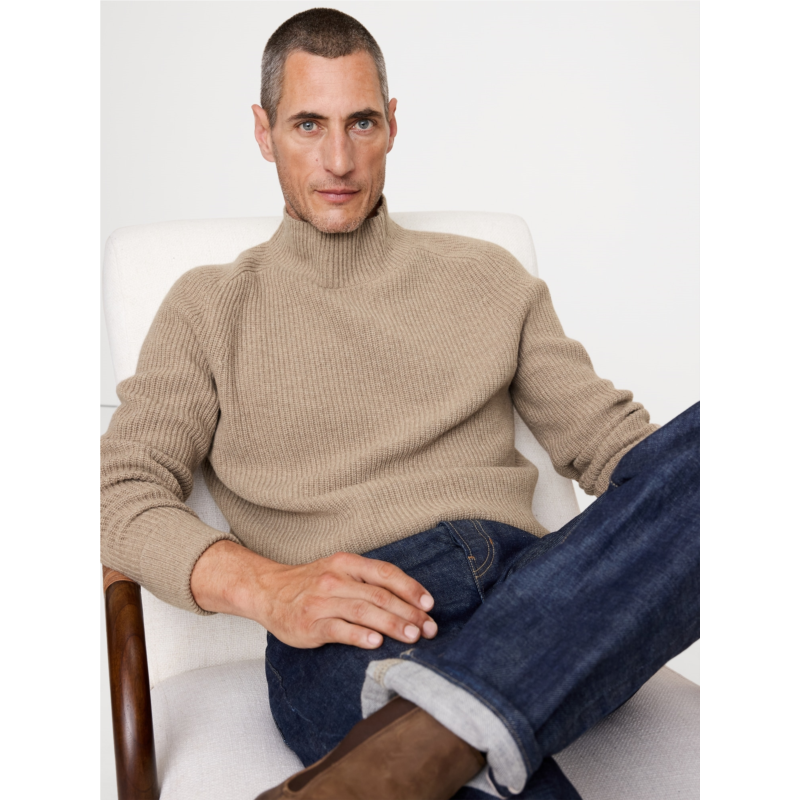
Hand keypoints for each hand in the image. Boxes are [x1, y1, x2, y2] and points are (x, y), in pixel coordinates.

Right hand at [191, 541, 437, 650]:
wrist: (268, 591)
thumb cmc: (312, 584)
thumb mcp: (339, 570)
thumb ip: (368, 581)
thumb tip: (410, 600)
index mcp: (347, 563)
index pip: (385, 573)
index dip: (410, 588)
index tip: (429, 604)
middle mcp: (335, 579)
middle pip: (379, 595)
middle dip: (409, 613)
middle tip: (430, 628)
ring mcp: (322, 601)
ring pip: (363, 611)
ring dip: (391, 624)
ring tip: (412, 636)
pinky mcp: (310, 624)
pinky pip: (339, 630)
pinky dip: (359, 636)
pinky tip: (376, 643)